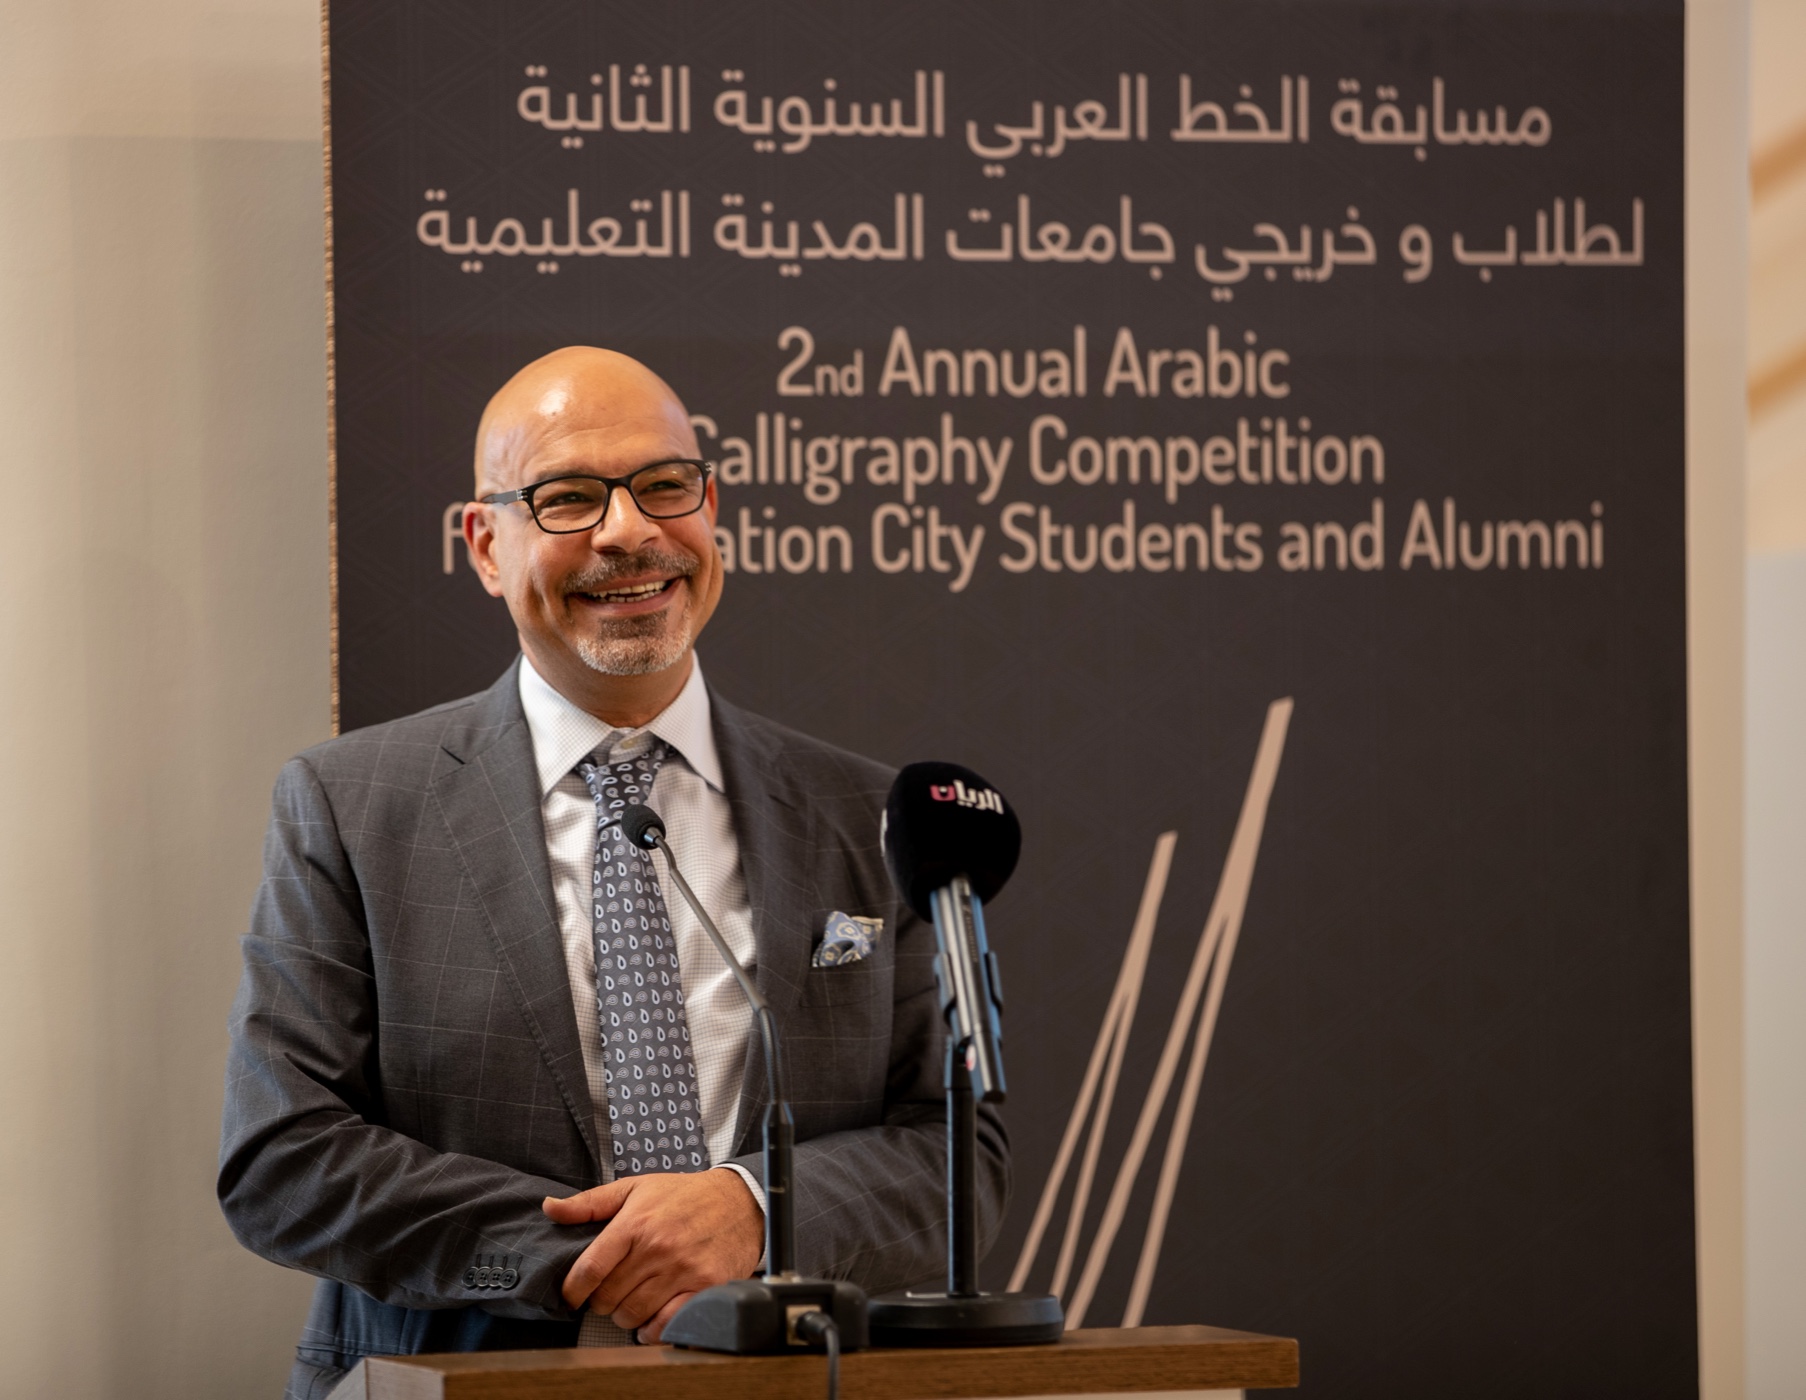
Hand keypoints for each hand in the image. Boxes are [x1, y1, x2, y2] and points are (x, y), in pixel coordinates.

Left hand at [543, 1169, 763, 1342]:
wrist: (740, 1201)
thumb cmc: (684, 1195)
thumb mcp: (635, 1188)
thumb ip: (590, 1203)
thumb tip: (550, 1208)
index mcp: (635, 1222)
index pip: (590, 1269)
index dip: (572, 1290)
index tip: (571, 1296)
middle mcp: (657, 1247)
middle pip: (608, 1298)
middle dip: (601, 1301)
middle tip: (610, 1293)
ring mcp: (682, 1270)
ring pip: (633, 1314)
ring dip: (626, 1316)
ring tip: (632, 1302)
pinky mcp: (704, 1287)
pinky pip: (666, 1324)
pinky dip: (653, 1329)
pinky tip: (653, 1317)